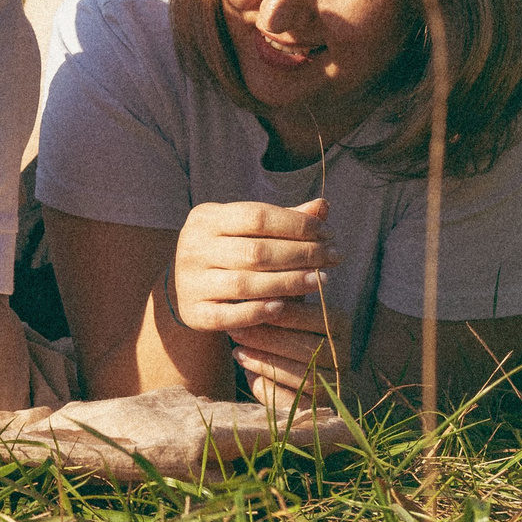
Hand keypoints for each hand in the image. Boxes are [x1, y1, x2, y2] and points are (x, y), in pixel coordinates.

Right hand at [170, 198, 338, 333]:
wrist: (187, 288)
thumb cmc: (229, 252)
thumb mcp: (248, 230)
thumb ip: (283, 220)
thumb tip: (322, 206)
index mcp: (205, 218)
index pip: (257, 216)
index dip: (297, 225)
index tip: (328, 233)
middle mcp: (192, 247)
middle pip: (256, 251)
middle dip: (302, 254)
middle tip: (334, 257)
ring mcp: (190, 281)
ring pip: (246, 284)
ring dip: (289, 283)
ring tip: (321, 280)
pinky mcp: (194, 312)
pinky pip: (230, 315)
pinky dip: (259, 311)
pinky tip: (285, 307)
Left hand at [228, 307, 338, 411]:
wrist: (295, 376)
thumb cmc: (280, 331)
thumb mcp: (281, 312)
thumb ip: (275, 299)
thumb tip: (260, 281)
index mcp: (339, 325)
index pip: (320, 317)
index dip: (286, 315)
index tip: (254, 308)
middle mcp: (343, 355)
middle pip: (311, 348)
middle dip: (268, 339)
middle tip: (236, 332)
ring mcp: (335, 384)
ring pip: (304, 375)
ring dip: (266, 362)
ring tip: (237, 352)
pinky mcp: (320, 408)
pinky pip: (296, 400)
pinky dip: (271, 386)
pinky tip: (248, 373)